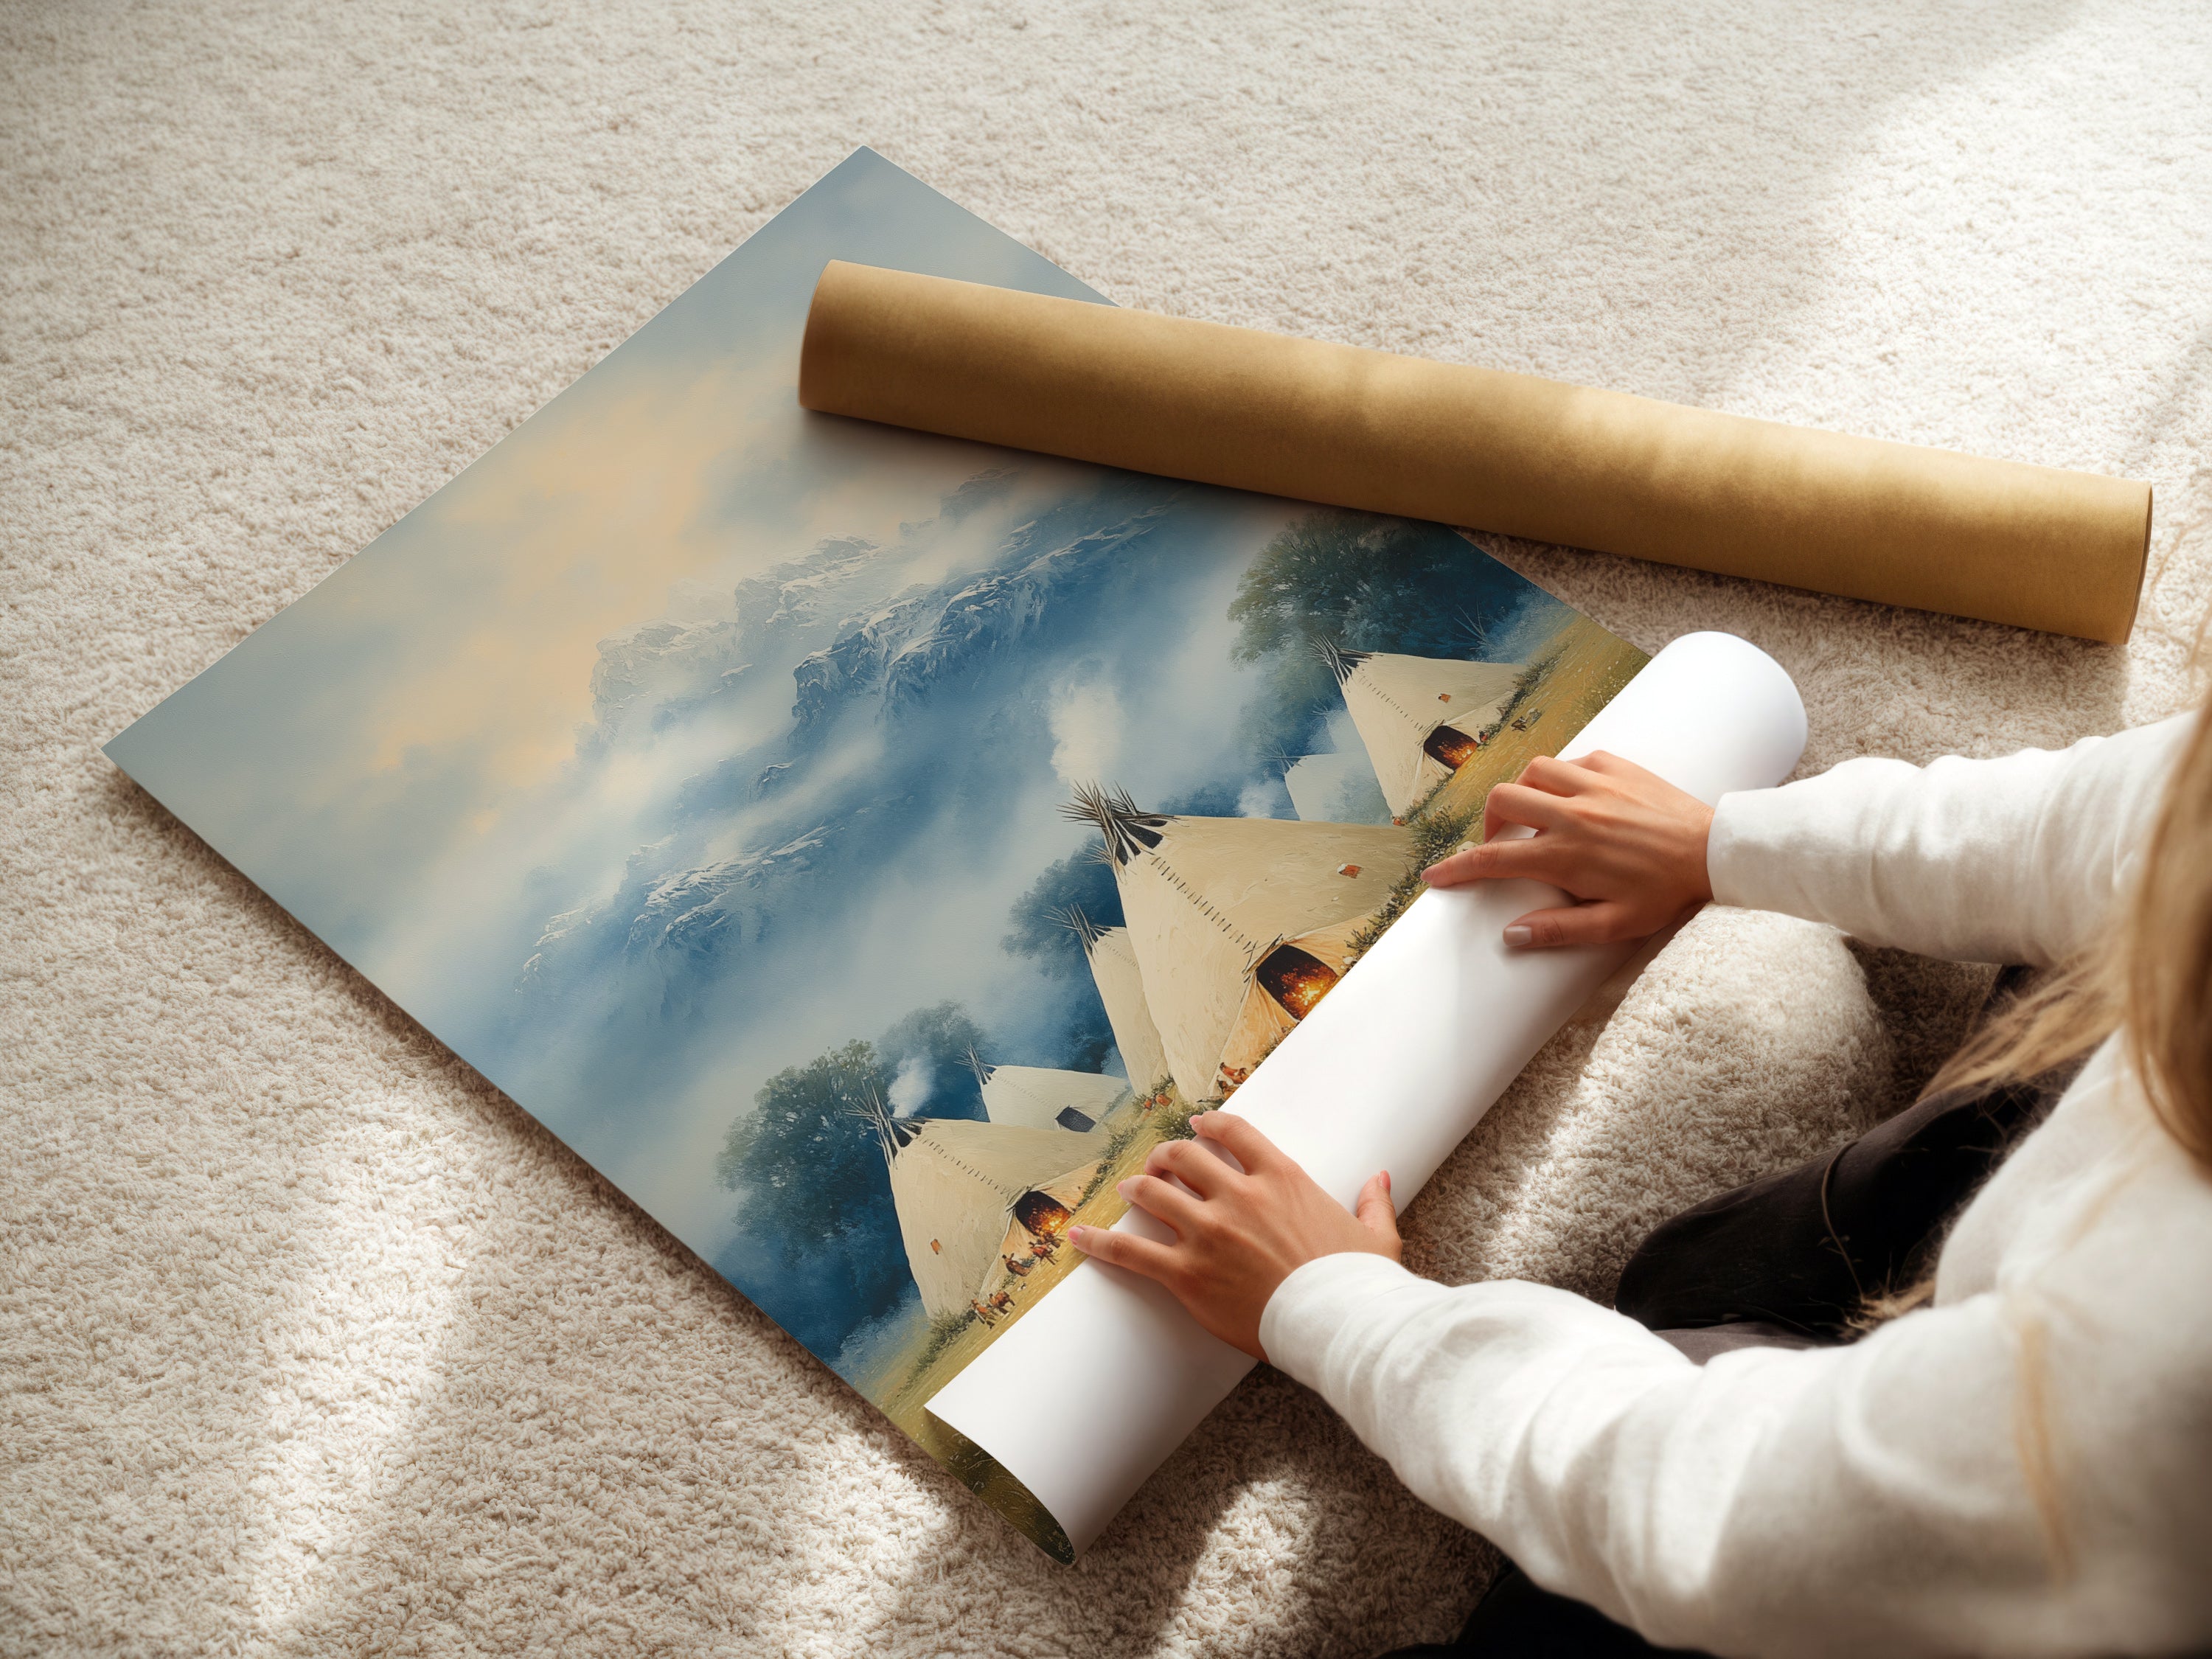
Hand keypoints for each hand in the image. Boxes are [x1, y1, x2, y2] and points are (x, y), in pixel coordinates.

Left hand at [1068, 1111, 1398, 1360]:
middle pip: (1184, 1157)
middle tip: (1159, 1164)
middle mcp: (1239, 1196)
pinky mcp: (1187, 1274)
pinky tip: (1078, 1236)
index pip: (1233, 1132)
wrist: (1339, 1325)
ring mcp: (1209, 1233)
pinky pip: (1132, 1251)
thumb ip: (1373, 1201)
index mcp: (1282, 1178)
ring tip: (1128, 1190)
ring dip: (1137, 1188)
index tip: (1196, 1126)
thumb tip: (1380, 1178)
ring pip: (1154, 1193)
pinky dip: (1101, 1242)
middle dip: (1166, 1156)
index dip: (1208, 1125)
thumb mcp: (1375, 1236)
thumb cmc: (1358, 1284)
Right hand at [1420, 750, 1713, 948]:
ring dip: (1523, 792)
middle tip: (1501, 844)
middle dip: (1489, 822)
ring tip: (1535, 816)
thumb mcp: (1615, 925)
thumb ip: (1560, 930)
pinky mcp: (1616, 765)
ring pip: (1532, 771)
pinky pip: (1572, 760)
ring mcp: (1594, 784)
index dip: (1457, 868)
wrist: (1715, 851)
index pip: (1494, 859)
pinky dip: (1562, 777)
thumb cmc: (1666, 893)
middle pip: (1502, 800)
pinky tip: (1574, 797)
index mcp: (1566, 855)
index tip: (1436, 876)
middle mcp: (1573, 813)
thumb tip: (1511, 935)